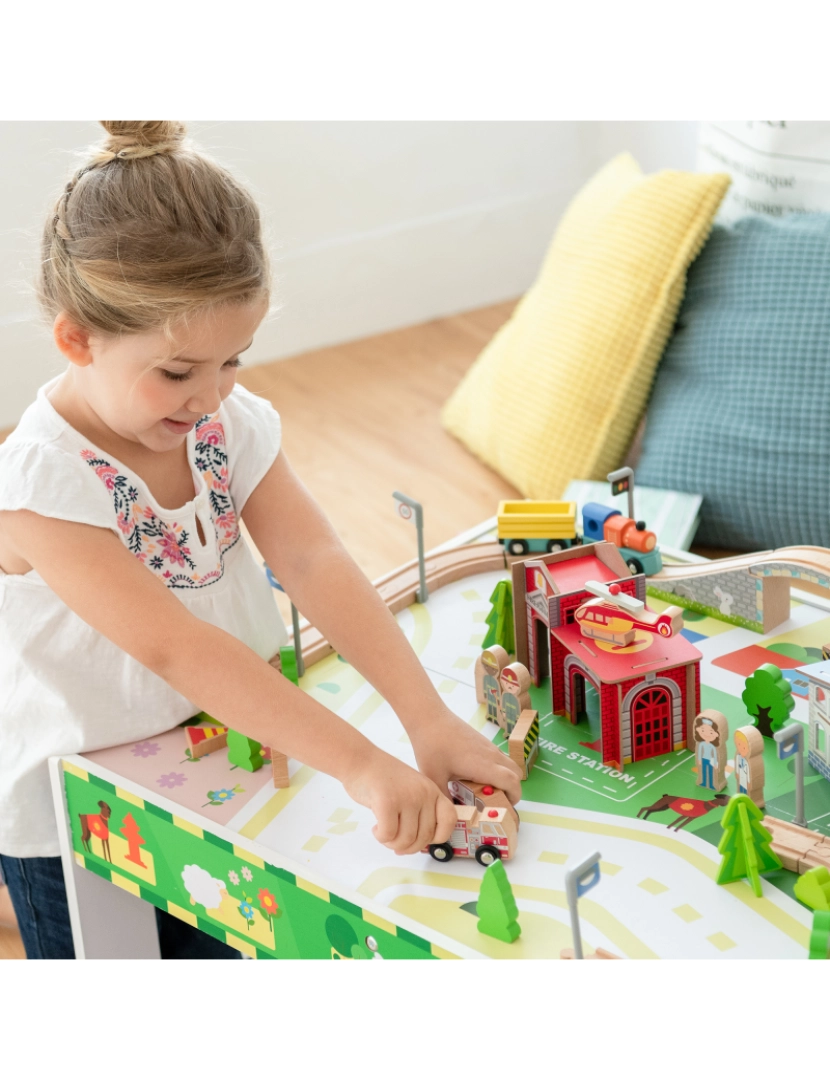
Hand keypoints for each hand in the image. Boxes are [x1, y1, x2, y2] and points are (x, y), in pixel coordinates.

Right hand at [342, 747, 457, 855]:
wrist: (360, 760)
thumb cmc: (382, 778)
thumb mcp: (410, 790)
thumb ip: (418, 812)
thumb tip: (415, 846)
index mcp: (432, 790)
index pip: (449, 820)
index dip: (438, 836)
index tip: (421, 838)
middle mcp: (424, 793)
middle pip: (424, 837)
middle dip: (407, 846)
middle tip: (393, 840)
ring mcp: (407, 797)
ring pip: (406, 840)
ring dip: (392, 843)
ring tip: (383, 833)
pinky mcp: (388, 802)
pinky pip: (388, 835)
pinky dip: (381, 837)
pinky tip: (375, 827)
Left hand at [408, 706, 523, 804]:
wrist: (429, 717)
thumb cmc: (432, 746)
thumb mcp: (434, 778)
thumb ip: (444, 799)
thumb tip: (448, 816)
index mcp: (483, 765)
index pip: (512, 782)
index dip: (514, 797)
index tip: (505, 808)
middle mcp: (491, 755)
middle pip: (516, 773)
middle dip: (512, 789)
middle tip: (495, 801)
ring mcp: (488, 746)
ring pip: (508, 764)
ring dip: (504, 778)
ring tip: (483, 790)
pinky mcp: (482, 741)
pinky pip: (498, 758)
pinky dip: (496, 769)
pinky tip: (474, 775)